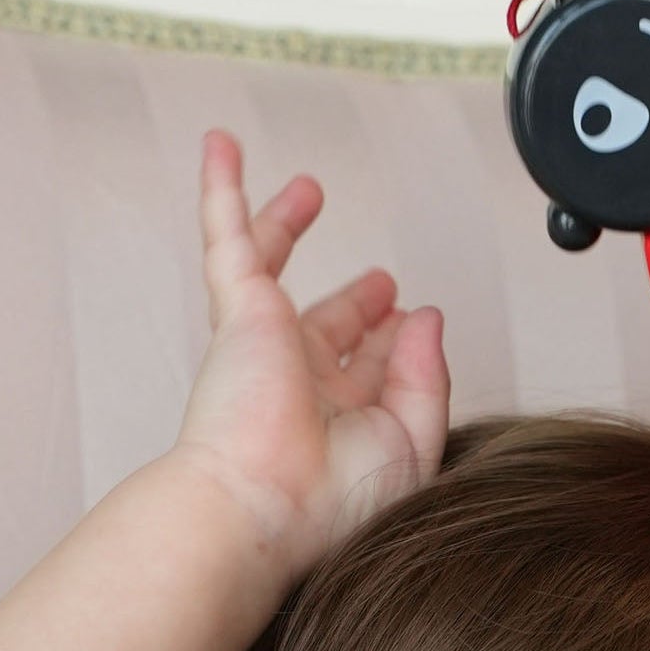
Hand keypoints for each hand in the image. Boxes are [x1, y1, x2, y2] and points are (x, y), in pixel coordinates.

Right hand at [177, 131, 449, 585]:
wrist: (266, 503)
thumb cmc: (332, 500)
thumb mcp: (412, 443)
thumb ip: (426, 380)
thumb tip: (427, 319)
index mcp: (341, 423)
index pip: (371, 373)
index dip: (396, 346)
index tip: (418, 325)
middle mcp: (299, 383)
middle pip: (329, 328)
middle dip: (357, 307)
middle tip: (384, 287)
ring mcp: (264, 344)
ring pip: (271, 269)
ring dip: (290, 231)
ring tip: (310, 191)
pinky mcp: (239, 311)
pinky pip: (228, 235)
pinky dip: (223, 190)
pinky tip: (222, 147)